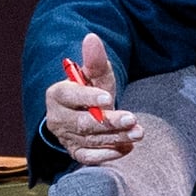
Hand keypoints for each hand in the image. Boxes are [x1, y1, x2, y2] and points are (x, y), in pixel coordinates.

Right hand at [45, 34, 139, 162]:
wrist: (87, 112)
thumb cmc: (92, 90)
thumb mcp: (96, 75)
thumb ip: (95, 60)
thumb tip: (92, 38)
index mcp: (57, 94)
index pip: (69, 95)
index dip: (88, 97)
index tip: (108, 98)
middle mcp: (57, 118)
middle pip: (82, 123)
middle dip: (109, 122)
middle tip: (132, 119)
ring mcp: (65, 138)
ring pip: (89, 140)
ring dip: (115, 138)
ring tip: (138, 133)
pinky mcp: (75, 152)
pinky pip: (88, 158)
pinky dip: (107, 155)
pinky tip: (126, 148)